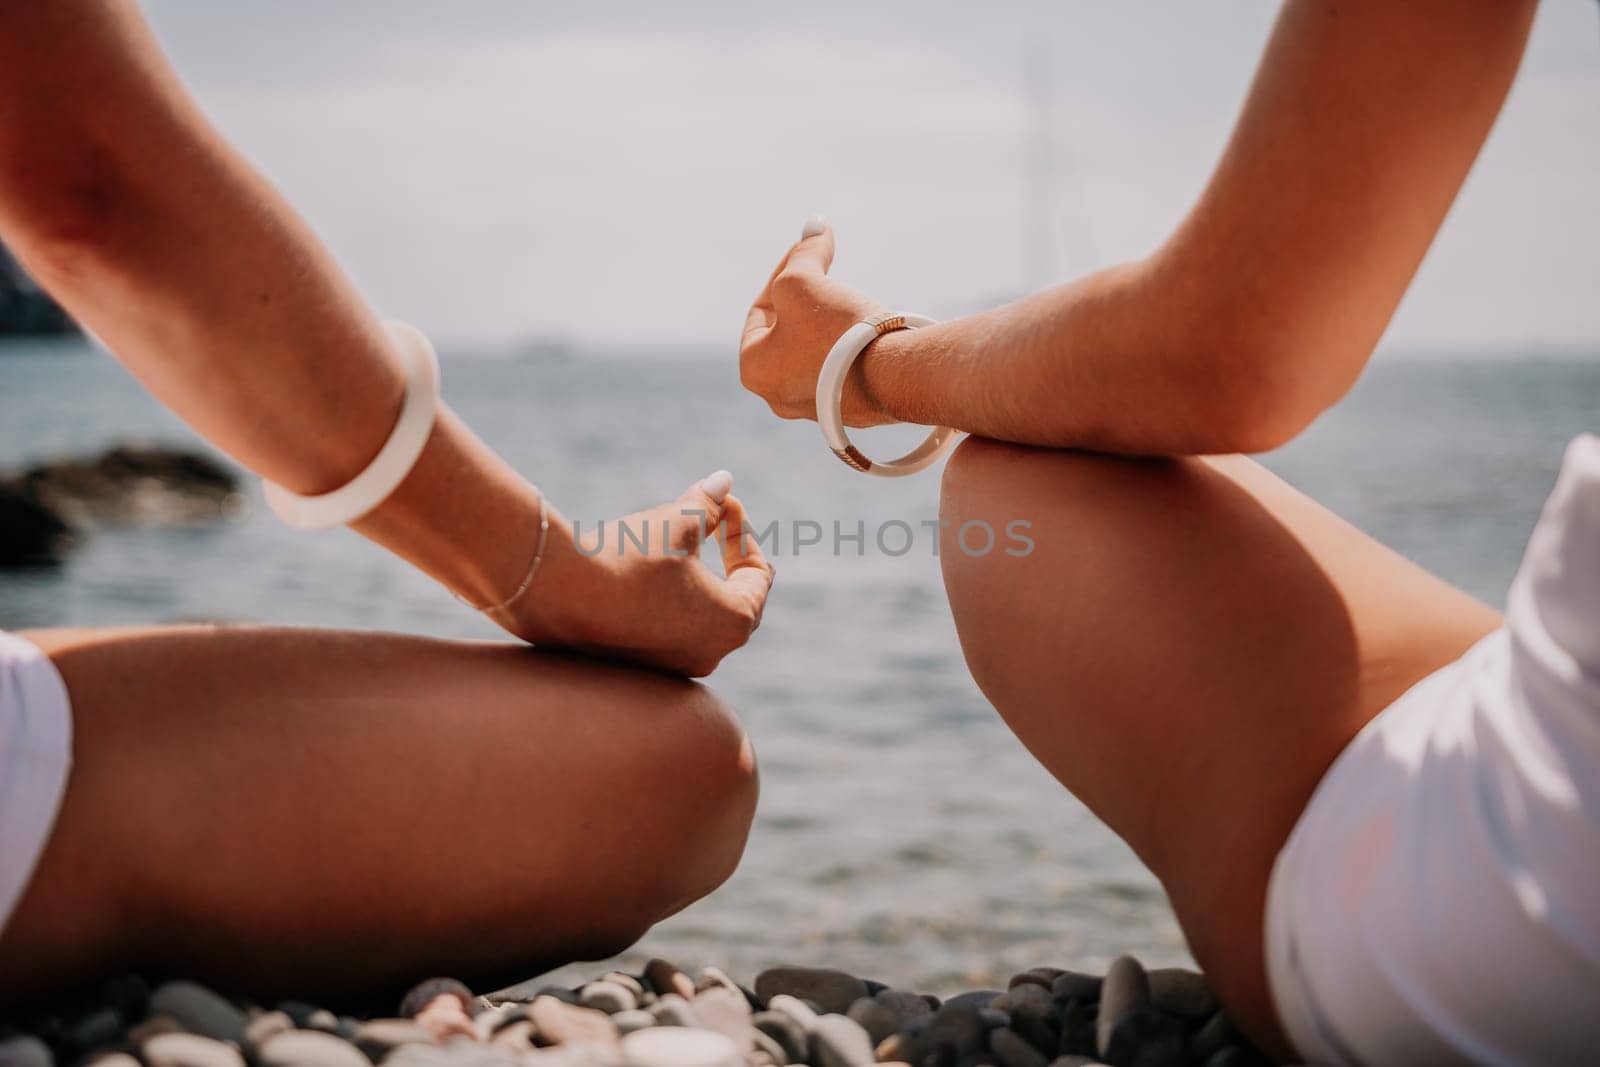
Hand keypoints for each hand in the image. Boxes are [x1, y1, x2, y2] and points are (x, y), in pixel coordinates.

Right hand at [510, 471, 774, 677]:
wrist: (559, 594)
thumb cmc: (628, 558)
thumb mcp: (675, 522)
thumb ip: (707, 504)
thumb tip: (724, 480)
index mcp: (734, 621)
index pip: (759, 575)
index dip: (742, 532)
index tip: (725, 505)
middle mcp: (711, 654)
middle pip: (735, 600)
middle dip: (726, 558)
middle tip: (712, 523)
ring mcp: (675, 667)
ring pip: (700, 617)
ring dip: (696, 581)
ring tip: (675, 544)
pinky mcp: (641, 667)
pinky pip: (668, 631)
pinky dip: (668, 601)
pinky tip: (644, 574)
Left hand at [740, 215, 894, 426]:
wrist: (895, 376)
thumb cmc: (837, 332)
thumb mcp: (803, 280)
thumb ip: (803, 253)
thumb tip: (815, 227)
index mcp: (755, 369)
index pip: (761, 309)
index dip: (784, 270)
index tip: (809, 248)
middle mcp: (779, 396)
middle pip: (787, 331)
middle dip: (808, 296)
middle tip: (828, 272)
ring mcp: (816, 407)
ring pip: (816, 350)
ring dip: (831, 320)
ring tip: (852, 302)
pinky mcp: (850, 410)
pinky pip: (843, 368)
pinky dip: (850, 345)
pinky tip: (869, 330)